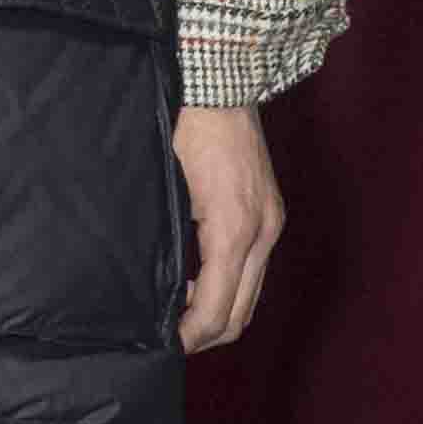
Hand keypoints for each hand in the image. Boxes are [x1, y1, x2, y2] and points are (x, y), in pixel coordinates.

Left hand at [172, 101, 283, 349]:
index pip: (217, 309)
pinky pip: (254, 269)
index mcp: (234, 229)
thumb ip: (163, 241)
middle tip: (166, 338)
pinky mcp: (270, 213)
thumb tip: (151, 289)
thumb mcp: (164, 186)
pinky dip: (230, 288)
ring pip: (251, 296)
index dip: (188, 336)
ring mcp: (271, 222)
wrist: (220, 78)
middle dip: (205, 336)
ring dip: (219, 313)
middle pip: (241, 314)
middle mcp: (262, 231)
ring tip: (178, 313)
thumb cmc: (186, 124)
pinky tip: (197, 280)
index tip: (161, 345)